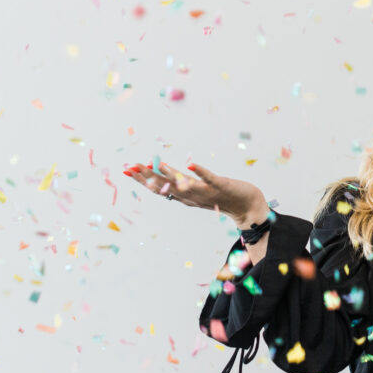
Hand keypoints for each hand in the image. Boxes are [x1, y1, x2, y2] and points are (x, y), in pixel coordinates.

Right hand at [123, 161, 265, 223]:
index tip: (125, 169)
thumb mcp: (198, 192)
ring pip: (183, 183)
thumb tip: (164, 175)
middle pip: (166, 186)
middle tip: (129, 166)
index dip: (142, 179)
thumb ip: (182, 185)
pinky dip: (200, 172)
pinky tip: (191, 164)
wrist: (248, 208)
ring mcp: (206, 192)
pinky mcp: (220, 186)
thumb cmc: (222, 198)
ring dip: (169, 174)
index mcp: (184, 197)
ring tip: (155, 164)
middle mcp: (191, 196)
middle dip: (147, 176)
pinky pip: (209, 179)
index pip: (159, 188)